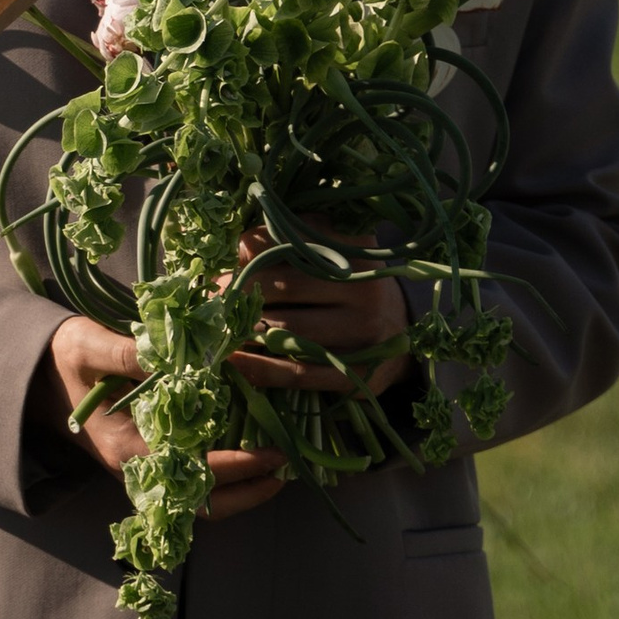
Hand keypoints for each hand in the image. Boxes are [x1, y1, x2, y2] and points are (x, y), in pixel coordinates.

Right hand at [46, 314, 285, 518]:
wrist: (36, 378)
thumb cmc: (64, 359)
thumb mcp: (90, 346)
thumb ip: (131, 354)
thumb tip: (176, 358)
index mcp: (125, 447)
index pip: (192, 471)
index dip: (236, 467)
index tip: (272, 451)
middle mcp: (138, 469)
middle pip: (202, 504)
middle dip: (249, 491)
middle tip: (287, 468)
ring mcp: (144, 470)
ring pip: (200, 501)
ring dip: (241, 491)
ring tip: (278, 469)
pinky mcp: (149, 462)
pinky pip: (193, 484)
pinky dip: (226, 478)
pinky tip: (251, 455)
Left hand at [231, 237, 409, 397]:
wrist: (404, 335)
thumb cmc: (351, 286)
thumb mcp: (331, 253)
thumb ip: (289, 243)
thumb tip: (241, 250)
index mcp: (356, 250)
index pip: (289, 243)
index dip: (250, 253)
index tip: (229, 264)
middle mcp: (366, 289)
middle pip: (284, 289)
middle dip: (240, 295)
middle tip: (214, 301)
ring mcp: (365, 335)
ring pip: (287, 332)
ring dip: (243, 332)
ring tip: (218, 329)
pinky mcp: (357, 375)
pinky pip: (297, 373)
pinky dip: (260, 369)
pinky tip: (234, 362)